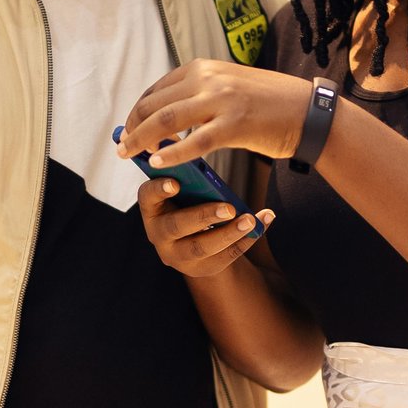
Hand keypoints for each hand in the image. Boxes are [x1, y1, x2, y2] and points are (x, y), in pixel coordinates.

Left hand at [117, 59, 310, 165]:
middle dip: (134, 127)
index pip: (156, 90)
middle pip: (156, 105)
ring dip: (143, 140)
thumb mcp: (227, 86)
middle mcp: (208, 78)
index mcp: (203, 67)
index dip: (138, 112)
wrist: (307, 111)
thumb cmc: (267, 104)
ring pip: (168, 121)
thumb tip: (165, 117)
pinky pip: (195, 141)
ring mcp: (221, 99)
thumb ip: (197, 95)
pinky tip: (158, 163)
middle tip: (124, 148)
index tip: (130, 130)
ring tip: (131, 156)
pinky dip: (172, 153)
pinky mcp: (235, 124)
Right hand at [135, 176, 273, 277]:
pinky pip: (224, 257)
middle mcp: (158, 234)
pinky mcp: (200, 268)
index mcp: (152, 208)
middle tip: (229, 207)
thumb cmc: (189, 203)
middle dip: (203, 216)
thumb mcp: (184, 189)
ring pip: (201, 247)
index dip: (159, 189)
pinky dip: (246, 241)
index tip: (176, 183)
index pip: (147, 196)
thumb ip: (187, 172)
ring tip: (250, 220)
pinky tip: (260, 224)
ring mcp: (177, 255)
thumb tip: (197, 138)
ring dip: (229, 233)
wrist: (195, 242)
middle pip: (176, 226)